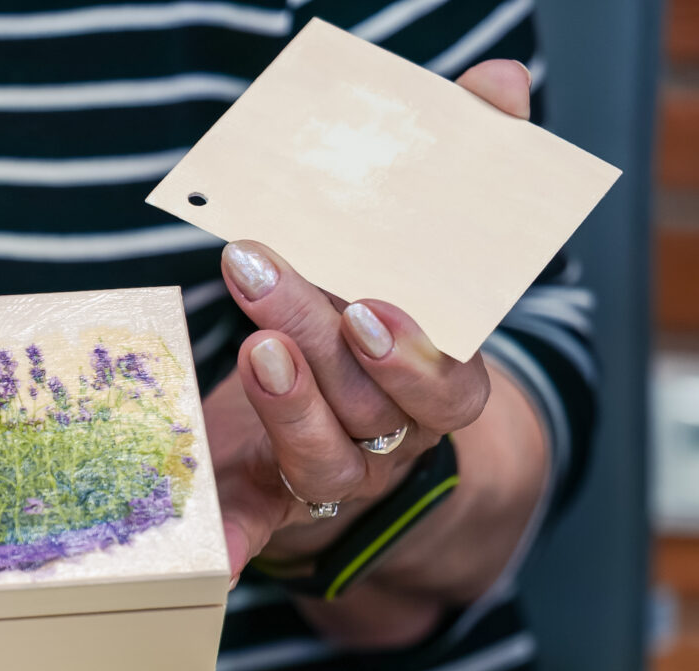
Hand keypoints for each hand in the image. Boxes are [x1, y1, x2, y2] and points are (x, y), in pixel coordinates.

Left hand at [204, 59, 531, 581]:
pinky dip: (236, 539)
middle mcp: (390, 439)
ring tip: (249, 347)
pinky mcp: (269, 504)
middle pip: (367, 404)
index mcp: (434, 383)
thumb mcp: (407, 253)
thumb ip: (454, 169)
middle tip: (259, 274)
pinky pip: (256, 529)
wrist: (340, 440)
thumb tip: (498, 81)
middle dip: (315, 338)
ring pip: (322, 461)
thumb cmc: (366, 331)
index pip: (448, 382)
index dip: (413, 353)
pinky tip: (215, 547)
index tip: (368, 307)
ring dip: (285, 408)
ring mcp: (332, 477)